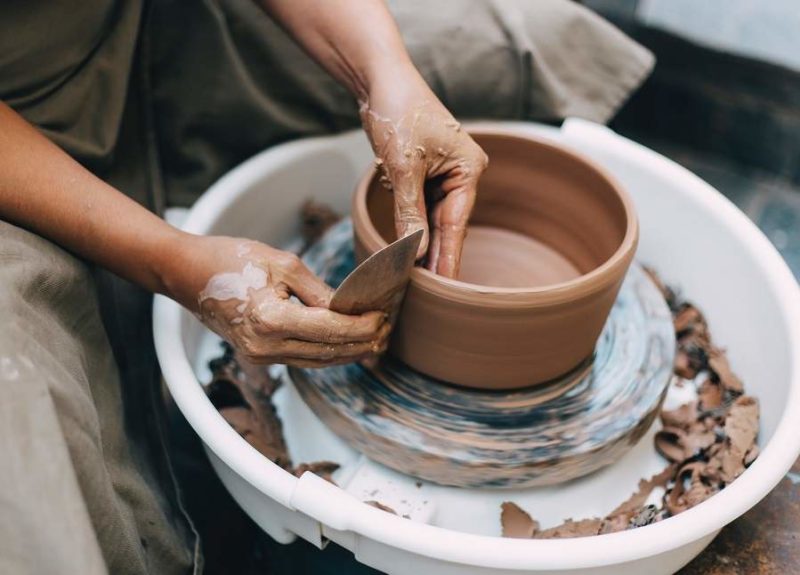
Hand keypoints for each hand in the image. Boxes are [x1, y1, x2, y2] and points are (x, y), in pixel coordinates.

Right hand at [166, 235, 388, 366]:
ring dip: (348, 353)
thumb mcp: (282, 263)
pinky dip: (327, 353)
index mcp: (271, 319)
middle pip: (328, 352)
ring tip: (375, 341)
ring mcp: (259, 355)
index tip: (384, 318)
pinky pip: (302, 358)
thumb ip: (318, 291)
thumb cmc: (230, 258)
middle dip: (362, 343)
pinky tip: (346, 345)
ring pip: (317, 361)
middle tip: (388, 331)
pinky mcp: (258, 355)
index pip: (331, 330)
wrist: (186, 273)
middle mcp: (265, 346)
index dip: (362, 326)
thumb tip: (349, 309)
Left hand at [360, 67, 487, 277]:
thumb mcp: (403, 167)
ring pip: (432, 218)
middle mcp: (462, 174)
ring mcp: (444, 173)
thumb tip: (415, 253)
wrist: (380, 79)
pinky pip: (420, 206)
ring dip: (422, 243)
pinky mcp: (425, 172)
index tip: (446, 287)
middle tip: (429, 292)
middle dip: (435, 255)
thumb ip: (410, 213)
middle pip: (447, 224)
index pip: (457, 224)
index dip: (448, 257)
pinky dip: (412, 224)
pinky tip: (408, 249)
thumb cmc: (398, 112)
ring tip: (416, 278)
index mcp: (469, 169)